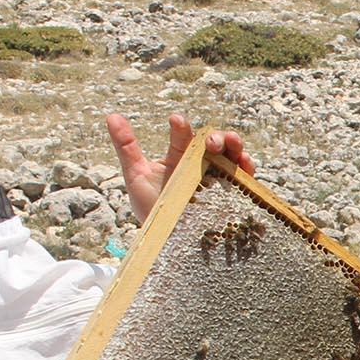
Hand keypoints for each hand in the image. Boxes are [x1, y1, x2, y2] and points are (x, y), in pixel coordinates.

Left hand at [108, 112, 257, 223]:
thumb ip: (126, 147)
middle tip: (210, 142)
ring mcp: (218, 179)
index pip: (184, 136)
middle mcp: (201, 164)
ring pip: (232, 155)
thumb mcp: (136, 176)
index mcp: (180, 156)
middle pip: (214, 143)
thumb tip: (111, 116)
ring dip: (235, 145)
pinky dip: (247, 169)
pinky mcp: (230, 196)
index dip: (182, 126)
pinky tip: (244, 163)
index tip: (176, 119)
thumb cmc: (151, 208)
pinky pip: (243, 179)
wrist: (166, 243)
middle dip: (215, 136)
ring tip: (233, 143)